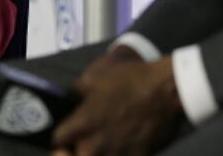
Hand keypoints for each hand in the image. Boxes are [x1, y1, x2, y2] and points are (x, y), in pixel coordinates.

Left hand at [51, 48, 181, 155]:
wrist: (165, 90)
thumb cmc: (131, 79)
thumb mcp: (96, 75)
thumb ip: (76, 91)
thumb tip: (70, 98)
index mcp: (82, 123)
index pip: (57, 141)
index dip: (60, 136)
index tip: (65, 134)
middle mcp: (95, 145)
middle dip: (74, 150)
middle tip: (81, 141)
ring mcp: (115, 154)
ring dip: (96, 153)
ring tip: (103, 142)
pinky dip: (118, 154)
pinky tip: (121, 144)